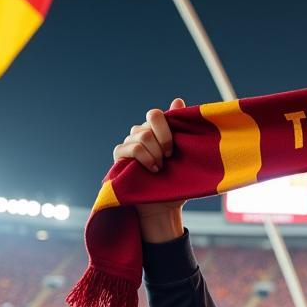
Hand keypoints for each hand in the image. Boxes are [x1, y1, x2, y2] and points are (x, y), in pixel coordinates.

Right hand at [112, 98, 186, 241]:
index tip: (174, 149)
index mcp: (157, 131)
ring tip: (160, 168)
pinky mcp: (120, 155)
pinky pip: (131, 148)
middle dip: (163, 140)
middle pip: (150, 120)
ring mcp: (129, 143)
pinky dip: (145, 158)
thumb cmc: (178, 182)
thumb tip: (178, 100)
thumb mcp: (186, 157)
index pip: (156, 114)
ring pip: (142, 136)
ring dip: (155, 153)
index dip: (167, 129)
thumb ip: (182, 130)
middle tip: (168, 158)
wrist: (165, 206)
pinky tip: (152, 170)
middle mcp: (141, 133)